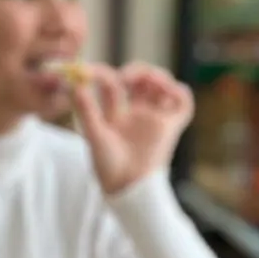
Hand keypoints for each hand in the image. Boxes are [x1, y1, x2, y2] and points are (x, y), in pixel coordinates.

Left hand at [71, 62, 193, 195]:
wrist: (128, 186)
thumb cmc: (107, 165)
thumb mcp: (94, 135)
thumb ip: (86, 111)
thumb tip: (75, 86)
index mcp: (115, 114)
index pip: (113, 84)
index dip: (103, 74)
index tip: (92, 71)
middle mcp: (136, 113)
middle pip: (141, 80)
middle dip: (137, 70)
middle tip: (126, 76)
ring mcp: (154, 118)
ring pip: (161, 87)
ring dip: (158, 76)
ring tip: (148, 79)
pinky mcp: (170, 126)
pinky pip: (183, 104)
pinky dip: (180, 92)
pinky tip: (168, 90)